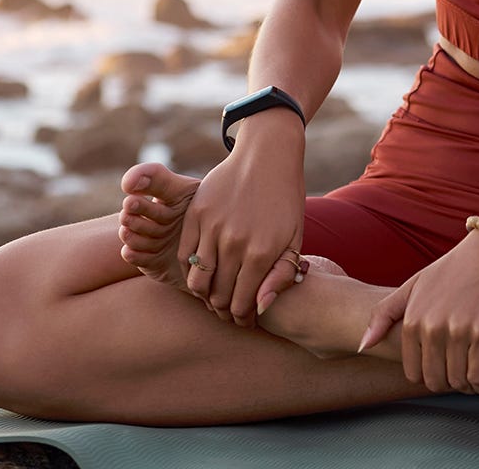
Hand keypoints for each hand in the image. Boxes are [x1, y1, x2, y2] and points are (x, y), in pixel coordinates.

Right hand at [177, 127, 305, 327]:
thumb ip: (280, 277)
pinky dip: (190, 270)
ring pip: (197, 280)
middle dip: (224, 311)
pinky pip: (184, 255)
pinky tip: (203, 272)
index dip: (242, 319)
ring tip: (214, 295)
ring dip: (204, 294)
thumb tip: (258, 308)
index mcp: (261, 253)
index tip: (243, 321)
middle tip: (228, 312)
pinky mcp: (195, 213)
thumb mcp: (294, 241)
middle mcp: (233, 243)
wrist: (267, 157)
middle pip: (218, 297)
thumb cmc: (286, 202)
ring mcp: (211, 227)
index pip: (243, 305)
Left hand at [357, 231, 478, 395]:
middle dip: (447, 383)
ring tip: (473, 376)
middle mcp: (433, 327)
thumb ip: (385, 314)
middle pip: (436, 381)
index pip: (413, 372)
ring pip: (459, 382)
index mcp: (413, 319)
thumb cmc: (456, 268)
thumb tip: (362, 347)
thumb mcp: (415, 285)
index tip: (441, 368)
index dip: (428, 376)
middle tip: (459, 374)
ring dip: (466, 385)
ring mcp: (461, 332)